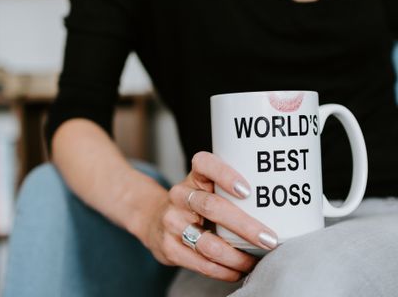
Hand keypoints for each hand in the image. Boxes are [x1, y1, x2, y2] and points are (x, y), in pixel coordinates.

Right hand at [141, 151, 277, 281]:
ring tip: (254, 261)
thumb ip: (232, 190)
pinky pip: (200, 262)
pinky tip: (237, 270)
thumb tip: (278, 207)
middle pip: (212, 207)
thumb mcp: (207, 186)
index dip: (225, 174)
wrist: (155, 218)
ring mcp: (172, 220)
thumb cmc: (196, 201)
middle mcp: (180, 194)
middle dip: (245, 226)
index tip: (247, 191)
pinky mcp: (169, 246)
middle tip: (269, 238)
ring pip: (208, 242)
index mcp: (194, 175)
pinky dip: (224, 270)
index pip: (205, 164)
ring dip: (236, 256)